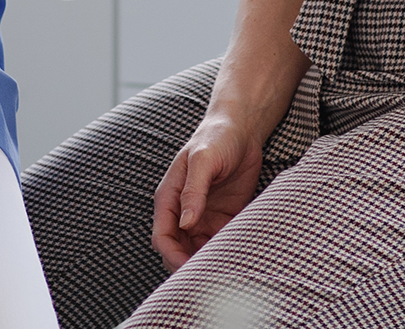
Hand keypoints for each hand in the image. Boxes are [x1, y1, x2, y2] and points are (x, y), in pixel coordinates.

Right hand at [151, 110, 264, 270]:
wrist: (242, 129)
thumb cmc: (216, 137)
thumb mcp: (203, 160)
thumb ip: (193, 191)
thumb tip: (185, 223)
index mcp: (170, 197)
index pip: (162, 237)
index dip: (171, 256)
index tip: (188, 269)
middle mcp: (184, 210)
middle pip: (178, 250)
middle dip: (188, 266)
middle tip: (209, 276)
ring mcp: (203, 216)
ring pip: (199, 251)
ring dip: (208, 261)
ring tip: (226, 268)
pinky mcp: (224, 217)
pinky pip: (222, 242)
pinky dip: (226, 252)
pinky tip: (239, 255)